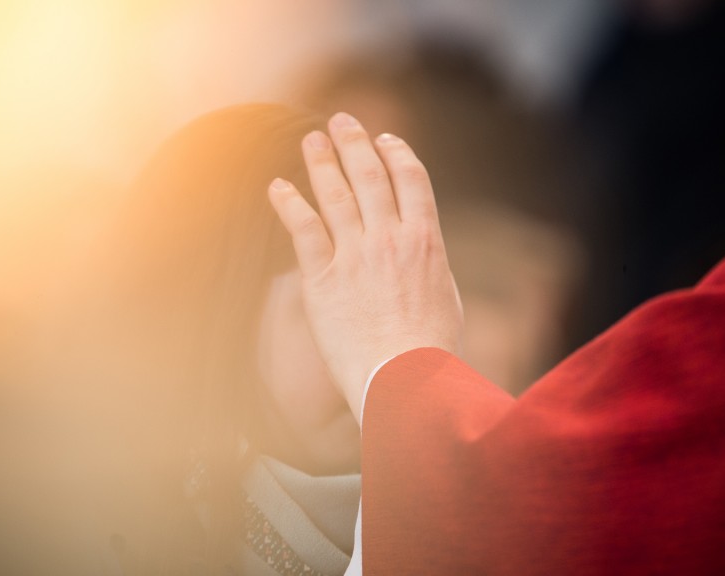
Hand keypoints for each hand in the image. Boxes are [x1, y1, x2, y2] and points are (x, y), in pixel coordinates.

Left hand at [268, 112, 463, 423]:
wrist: (406, 379)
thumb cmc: (433, 349)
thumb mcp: (447, 296)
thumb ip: (429, 264)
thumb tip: (421, 249)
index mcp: (425, 239)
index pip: (411, 179)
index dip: (396, 153)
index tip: (384, 139)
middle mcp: (389, 238)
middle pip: (370, 176)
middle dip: (354, 143)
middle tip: (340, 122)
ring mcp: (354, 256)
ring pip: (335, 195)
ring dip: (321, 162)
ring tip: (310, 139)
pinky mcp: (322, 279)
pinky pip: (303, 230)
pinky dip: (289, 203)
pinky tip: (277, 186)